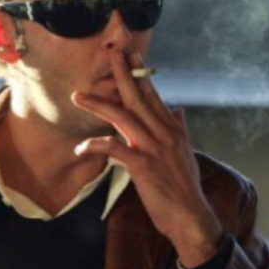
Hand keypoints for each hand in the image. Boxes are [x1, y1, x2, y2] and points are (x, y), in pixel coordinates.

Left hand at [71, 49, 222, 268]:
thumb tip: (179, 109)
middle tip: (109, 52)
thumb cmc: (183, 187)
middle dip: (123, 73)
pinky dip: (95, 146)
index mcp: (172, 128)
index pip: (153, 94)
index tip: (131, 53)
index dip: (141, 73)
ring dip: (98, 104)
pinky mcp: (143, 166)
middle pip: (139, 96)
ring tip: (77, 96)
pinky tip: (80, 148)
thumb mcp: (184, 153)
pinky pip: (114, 149)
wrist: (191, 217)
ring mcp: (153, 148)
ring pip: (123, 117)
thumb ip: (179, 128)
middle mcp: (164, 133)